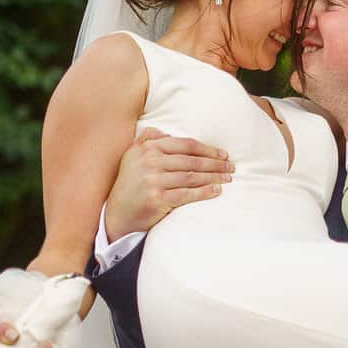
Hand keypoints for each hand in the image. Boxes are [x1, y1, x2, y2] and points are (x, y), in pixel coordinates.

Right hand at [105, 128, 233, 240]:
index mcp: (148, 148)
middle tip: (231, 167)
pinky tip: (216, 190)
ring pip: (191, 177)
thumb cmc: (129, 184)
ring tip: (227, 178)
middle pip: (192, 161)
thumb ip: (147, 139)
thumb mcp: (132, 156)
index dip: (207, 149)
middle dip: (215, 164)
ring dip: (213, 177)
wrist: (116, 214)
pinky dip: (204, 192)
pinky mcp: (157, 199)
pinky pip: (187, 194)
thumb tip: (166, 133)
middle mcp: (150, 162)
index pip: (185, 145)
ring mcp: (153, 180)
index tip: (222, 154)